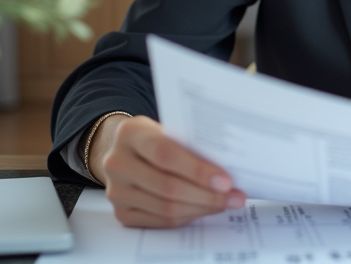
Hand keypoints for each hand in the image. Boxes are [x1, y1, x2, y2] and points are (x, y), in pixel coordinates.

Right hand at [90, 114, 246, 227]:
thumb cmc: (158, 137)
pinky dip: (187, 217)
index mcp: (130, 133)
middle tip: (234, 197)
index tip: (226, 180)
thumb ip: (190, 143)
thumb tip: (228, 166)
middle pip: (167, 186)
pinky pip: (159, 221)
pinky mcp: (121, 212)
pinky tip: (204, 209)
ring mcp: (116, 191)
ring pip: (165, 207)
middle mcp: (117, 162)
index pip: (166, 154)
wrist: (127, 150)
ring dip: (200, 208)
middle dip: (207, 194)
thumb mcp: (169, 129)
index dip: (198, 170)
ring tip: (224, 203)